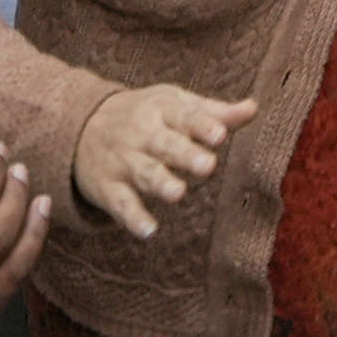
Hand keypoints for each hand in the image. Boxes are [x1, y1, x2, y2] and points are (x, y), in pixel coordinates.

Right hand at [72, 81, 257, 239]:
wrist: (81, 125)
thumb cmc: (145, 115)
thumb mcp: (175, 105)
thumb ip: (215, 112)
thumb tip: (254, 108)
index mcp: (162, 110)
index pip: (185, 116)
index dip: (203, 125)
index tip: (221, 134)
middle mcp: (142, 135)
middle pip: (166, 145)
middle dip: (185, 155)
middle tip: (207, 166)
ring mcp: (124, 162)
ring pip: (144, 174)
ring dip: (161, 184)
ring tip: (178, 193)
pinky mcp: (109, 189)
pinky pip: (121, 204)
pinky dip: (133, 218)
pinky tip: (149, 231)